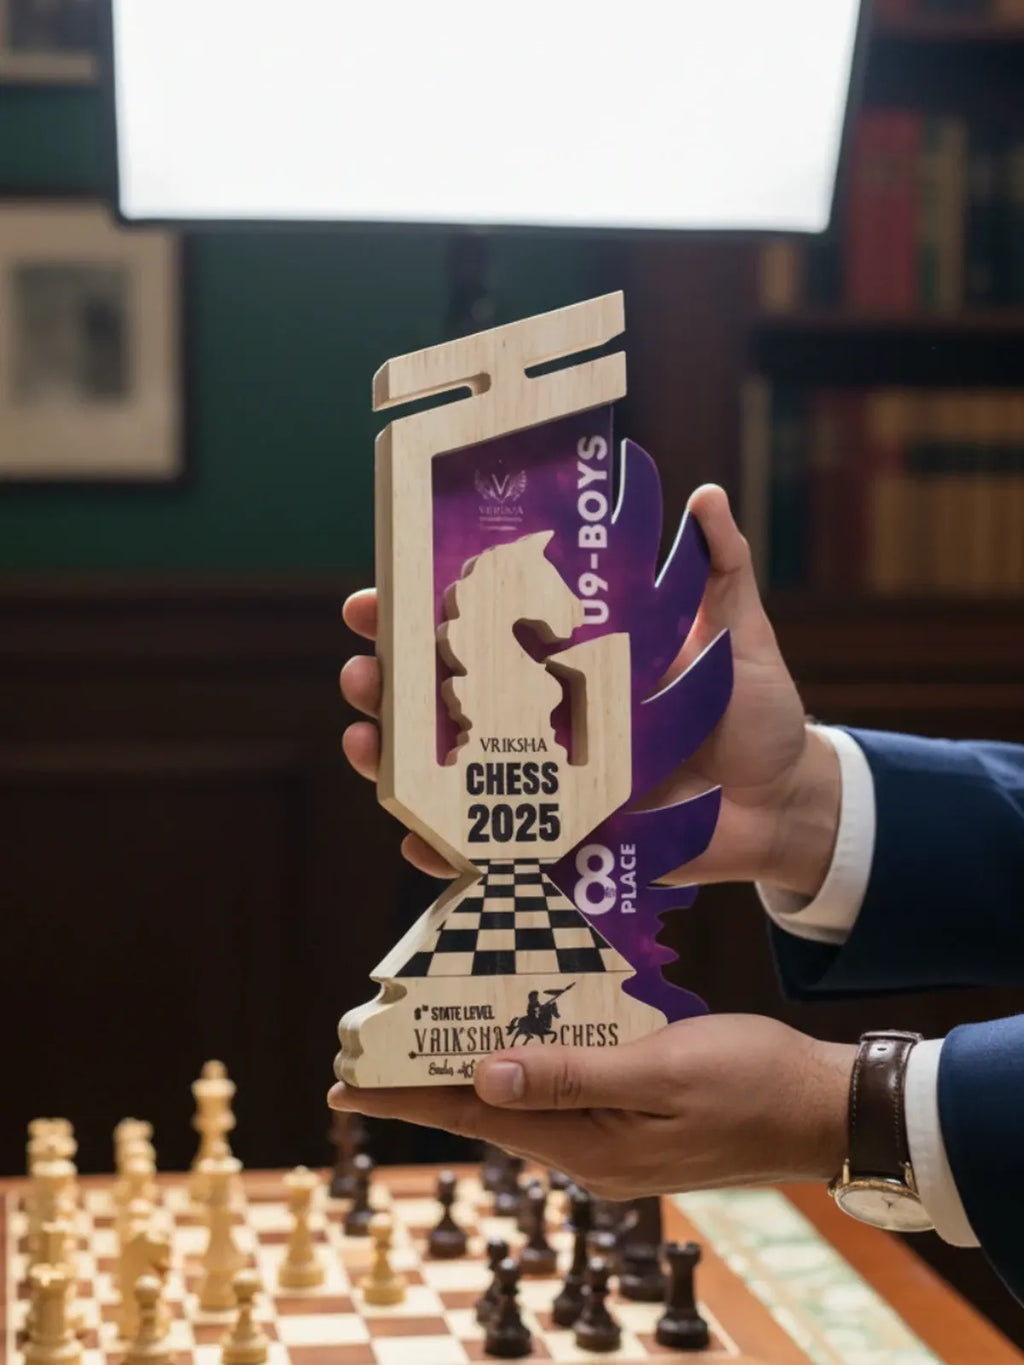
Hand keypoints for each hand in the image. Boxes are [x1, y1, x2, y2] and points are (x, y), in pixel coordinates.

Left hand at [327, 1016, 854, 1197]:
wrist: (821, 1108)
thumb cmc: (750, 1082)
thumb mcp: (659, 1071)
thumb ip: (570, 1076)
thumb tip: (482, 1076)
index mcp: (589, 1148)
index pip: (474, 1118)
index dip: (405, 1100)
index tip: (342, 1090)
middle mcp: (589, 1152)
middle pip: (488, 1110)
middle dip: (427, 1082)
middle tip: (370, 1052)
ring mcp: (612, 1139)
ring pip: (522, 1098)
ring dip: (474, 1067)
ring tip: (424, 1035)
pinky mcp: (632, 1119)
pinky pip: (560, 1088)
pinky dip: (526, 1059)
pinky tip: (514, 1032)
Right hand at [340, 484, 839, 893]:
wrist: (787, 802)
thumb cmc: (755, 714)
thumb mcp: (738, 634)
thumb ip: (720, 568)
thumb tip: (704, 496)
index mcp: (572, 658)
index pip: (482, 627)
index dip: (422, 612)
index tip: (379, 594)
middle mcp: (545, 716)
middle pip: (444, 699)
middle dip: (387, 684)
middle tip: (362, 673)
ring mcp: (548, 781)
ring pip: (448, 771)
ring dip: (395, 761)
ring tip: (367, 744)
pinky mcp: (565, 840)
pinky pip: (492, 849)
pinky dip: (447, 847)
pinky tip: (416, 838)